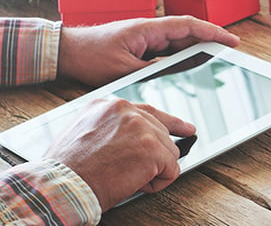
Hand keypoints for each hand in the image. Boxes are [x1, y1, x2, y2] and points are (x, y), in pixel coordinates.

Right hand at [44, 98, 195, 211]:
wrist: (64, 185)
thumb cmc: (69, 168)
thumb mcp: (85, 132)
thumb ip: (112, 127)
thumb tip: (136, 138)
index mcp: (109, 105)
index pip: (149, 112)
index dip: (170, 123)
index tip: (186, 128)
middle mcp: (127, 111)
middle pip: (162, 134)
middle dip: (154, 155)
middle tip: (134, 170)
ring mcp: (142, 128)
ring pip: (169, 152)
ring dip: (153, 170)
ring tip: (127, 177)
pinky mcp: (153, 148)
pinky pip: (172, 170)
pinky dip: (159, 182)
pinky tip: (137, 183)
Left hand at [58, 16, 239, 85]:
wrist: (68, 53)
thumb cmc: (91, 56)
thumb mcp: (124, 69)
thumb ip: (153, 70)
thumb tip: (179, 73)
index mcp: (148, 29)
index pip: (188, 26)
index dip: (213, 32)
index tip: (231, 40)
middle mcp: (150, 31)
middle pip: (188, 33)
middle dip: (211, 40)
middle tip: (231, 52)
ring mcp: (147, 39)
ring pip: (180, 43)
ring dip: (199, 49)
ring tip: (218, 61)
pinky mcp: (142, 49)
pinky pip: (169, 52)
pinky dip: (183, 58)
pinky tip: (192, 68)